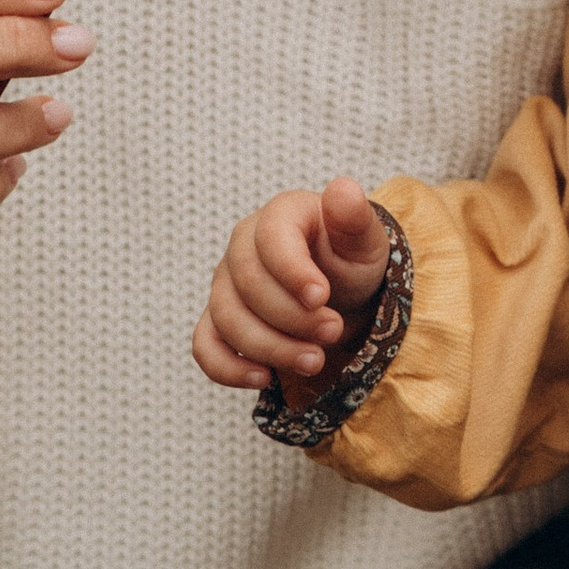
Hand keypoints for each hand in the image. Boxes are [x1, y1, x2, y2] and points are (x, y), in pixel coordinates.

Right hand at [194, 178, 392, 393]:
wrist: (341, 292)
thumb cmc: (350, 260)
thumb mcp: (364, 241)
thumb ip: (354, 219)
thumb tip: (343, 190)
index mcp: (280, 216)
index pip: (271, 239)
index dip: (292, 272)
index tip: (322, 297)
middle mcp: (243, 246)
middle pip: (248, 285)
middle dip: (292, 317)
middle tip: (333, 332)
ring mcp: (226, 284)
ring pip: (227, 318)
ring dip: (271, 347)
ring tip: (315, 361)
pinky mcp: (219, 319)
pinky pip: (205, 345)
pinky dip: (228, 368)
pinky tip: (265, 378)